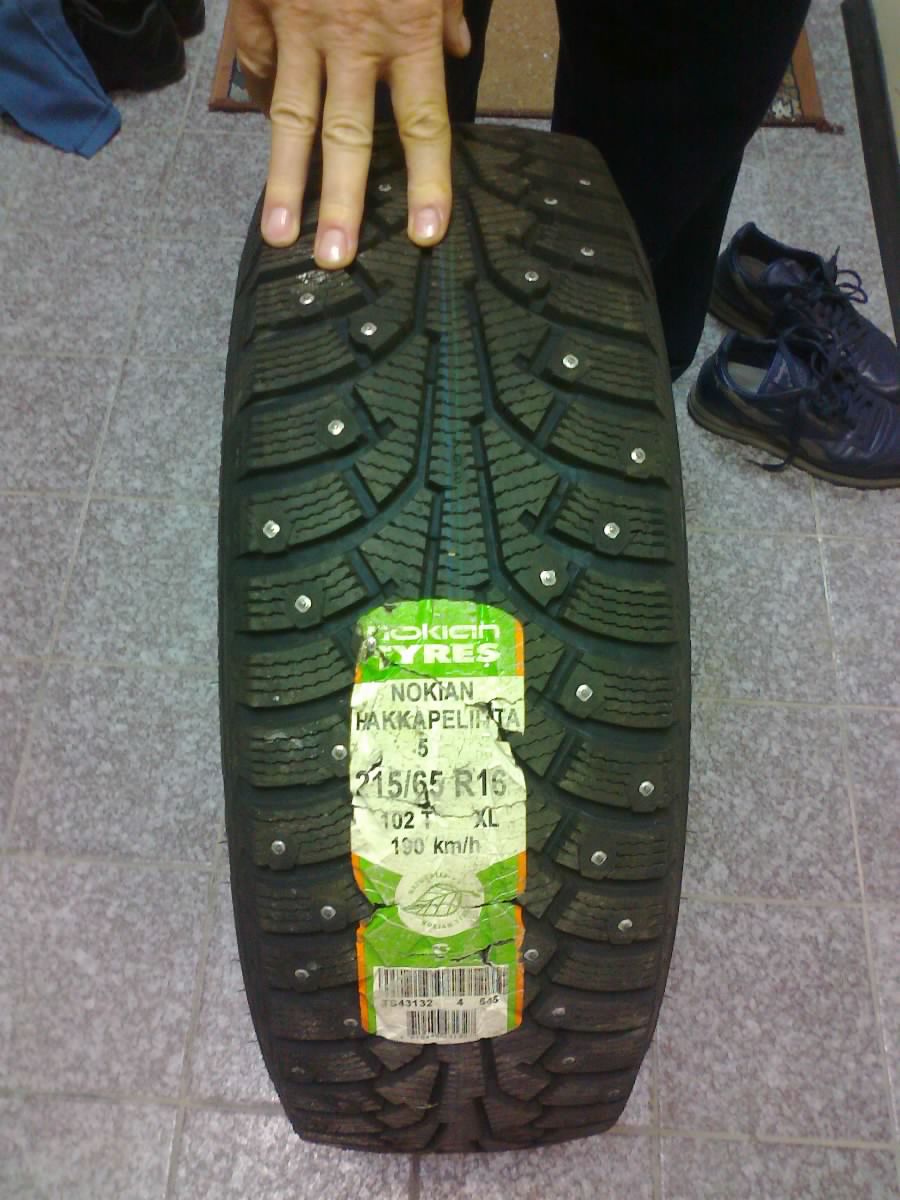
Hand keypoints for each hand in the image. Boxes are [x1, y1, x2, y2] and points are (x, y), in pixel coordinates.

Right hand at [233, 0, 470, 267]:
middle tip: (335, 259)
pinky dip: (260, 101)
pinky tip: (264, 139)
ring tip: (280, 235)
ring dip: (285, 182)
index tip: (426, 233)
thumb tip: (458, 46)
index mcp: (407, 30)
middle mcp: (352, 40)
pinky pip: (258, 66)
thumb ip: (444, 4)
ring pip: (292, 117)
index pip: (423, 123)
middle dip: (343, 203)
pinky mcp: (259, 8)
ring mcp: (299, 27)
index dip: (426, 182)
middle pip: (348, 137)